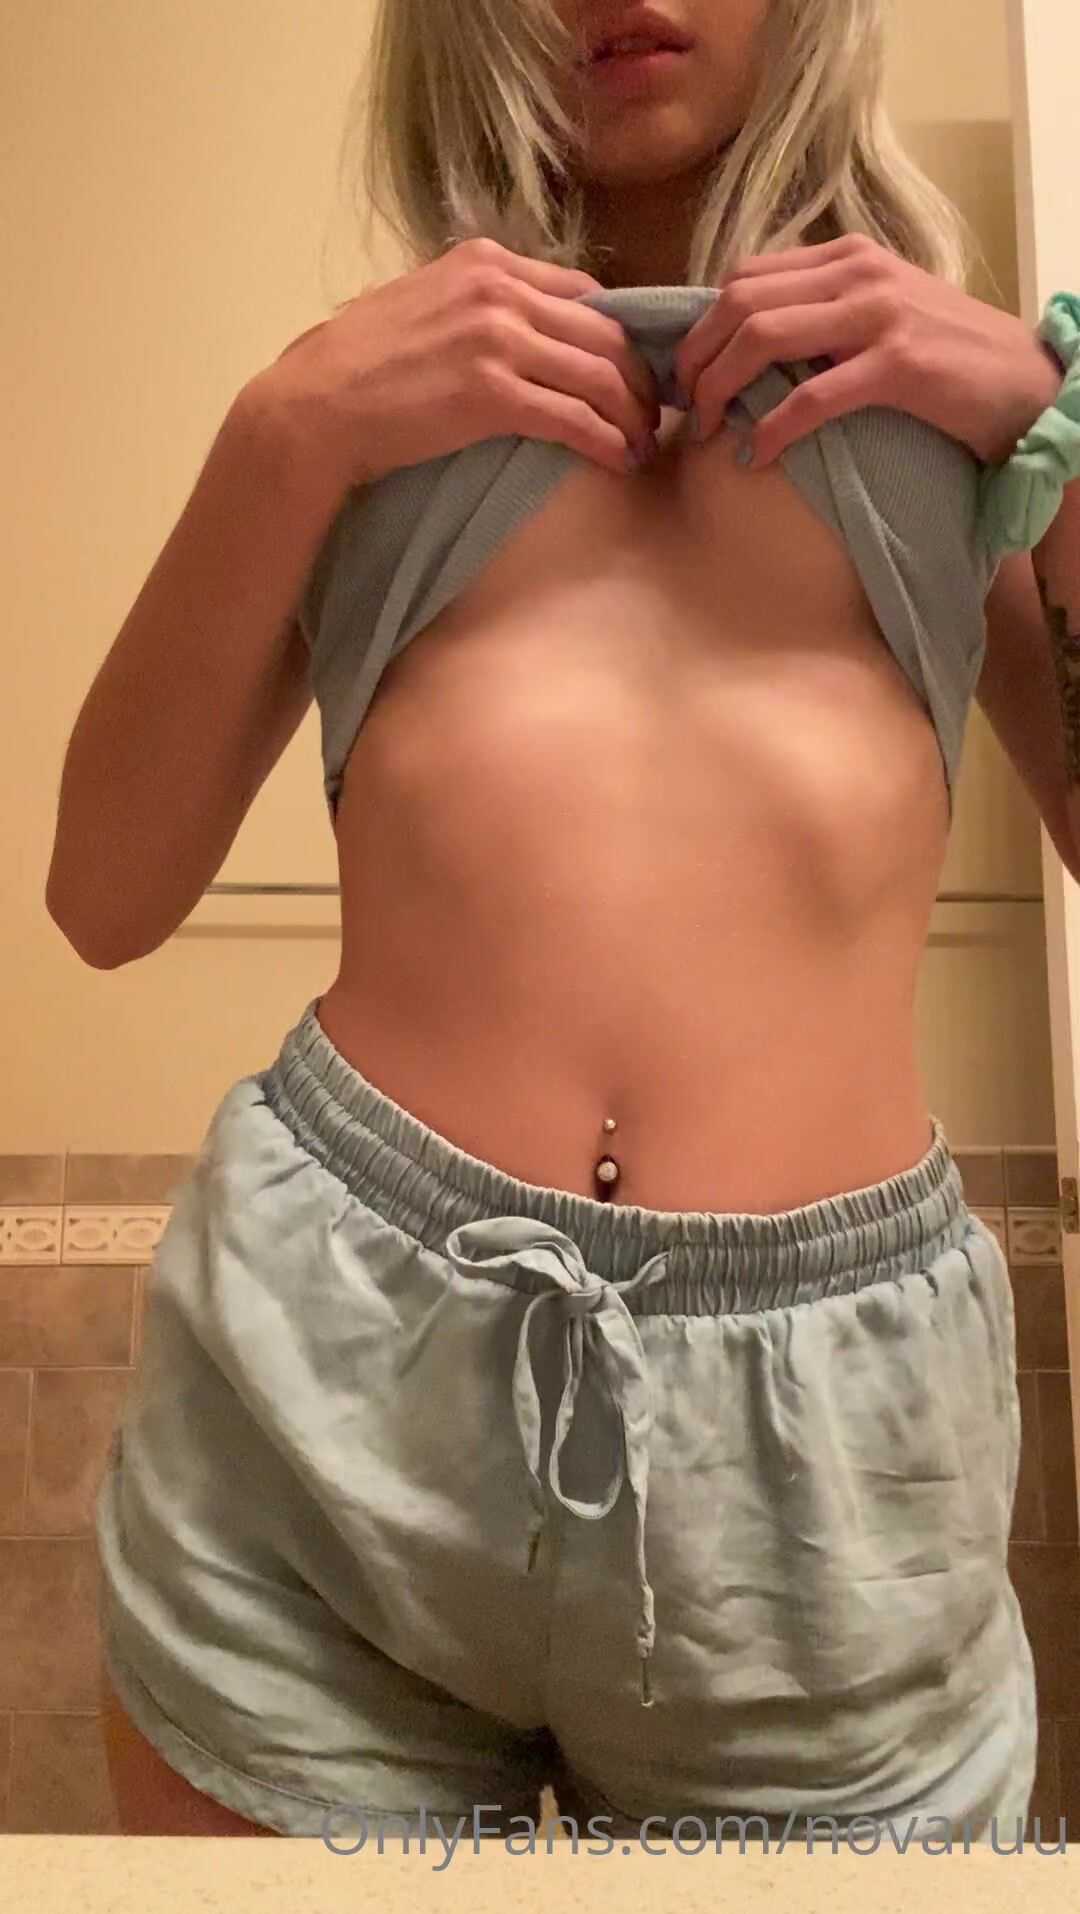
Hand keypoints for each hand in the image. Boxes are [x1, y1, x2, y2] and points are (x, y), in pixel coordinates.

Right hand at [251, 237, 660, 488]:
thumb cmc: (356, 370)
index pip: (584, 292)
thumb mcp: (422, 308)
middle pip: (604, 332)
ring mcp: (495, 337)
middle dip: (639, 379)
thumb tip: (519, 333)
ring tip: (642, 446)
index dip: (619, 337)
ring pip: (599, 374)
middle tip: (651, 417)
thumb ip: (474, 308)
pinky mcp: (490, 392)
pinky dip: (606, 440)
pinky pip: (573, 416)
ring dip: (631, 416)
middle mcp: (497, 288)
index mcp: (484, 262)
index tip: (631, 374)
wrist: (313, 408)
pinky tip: (618, 461)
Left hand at [673, 234, 1063, 469]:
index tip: (687, 372)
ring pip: (764, 338)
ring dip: (721, 388)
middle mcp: (858, 273)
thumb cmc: (947, 361)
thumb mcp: (878, 318)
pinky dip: (772, 429)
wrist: (1025, 384)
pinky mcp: (898, 366)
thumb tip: (748, 348)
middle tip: (685, 405)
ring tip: (708, 429)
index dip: (702, 326)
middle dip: (698, 357)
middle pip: (741, 303)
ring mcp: (879, 315)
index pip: (745, 276)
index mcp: (847, 256)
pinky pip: (811, 398)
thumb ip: (822, 317)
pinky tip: (756, 454)